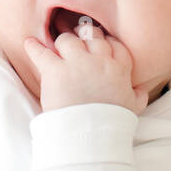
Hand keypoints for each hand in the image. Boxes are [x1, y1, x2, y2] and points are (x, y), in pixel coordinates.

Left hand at [24, 22, 148, 115]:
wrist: (91, 135)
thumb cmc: (113, 123)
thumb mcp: (132, 108)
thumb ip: (138, 95)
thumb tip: (141, 90)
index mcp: (118, 69)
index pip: (114, 45)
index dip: (106, 42)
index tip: (100, 44)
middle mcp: (99, 61)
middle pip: (92, 37)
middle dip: (85, 36)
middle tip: (78, 38)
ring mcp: (77, 64)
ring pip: (68, 40)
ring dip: (62, 43)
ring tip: (57, 47)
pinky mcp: (55, 71)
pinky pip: (42, 52)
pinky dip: (34, 47)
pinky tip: (29, 43)